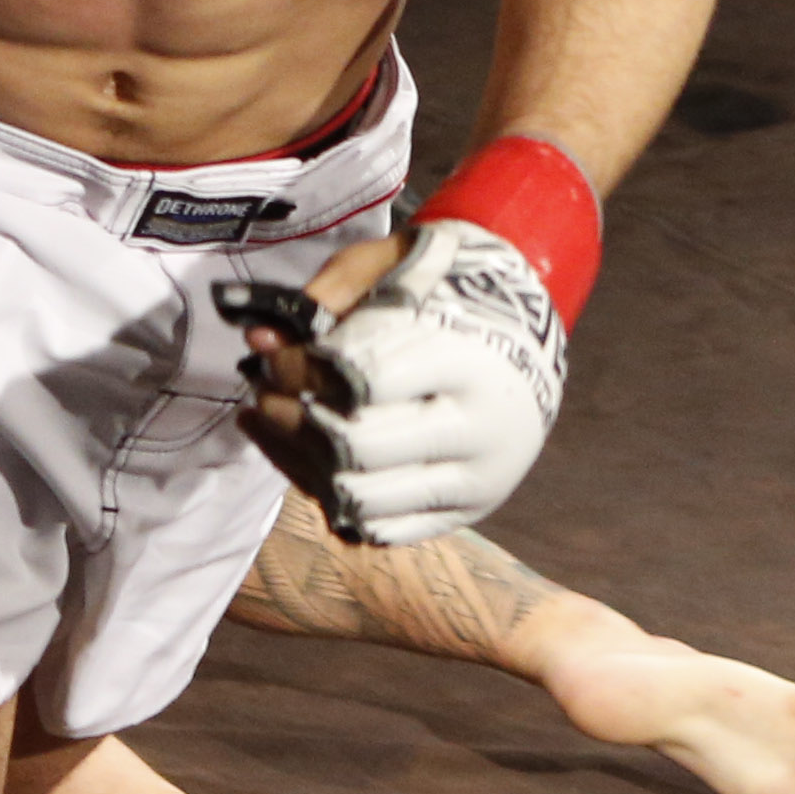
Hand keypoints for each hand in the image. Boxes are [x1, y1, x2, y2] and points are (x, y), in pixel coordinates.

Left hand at [248, 219, 567, 548]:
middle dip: (292, 419)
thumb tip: (260, 343)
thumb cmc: (452, 288)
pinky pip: (376, 529)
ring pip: (359, 499)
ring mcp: (476, 481)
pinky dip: (325, 496)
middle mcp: (480, 431)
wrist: (534, 332)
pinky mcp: (464, 513)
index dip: (301, 370)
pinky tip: (300, 455)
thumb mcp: (397, 264)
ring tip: (273, 419)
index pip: (364, 381)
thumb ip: (330, 295)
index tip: (273, 353)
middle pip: (357, 450)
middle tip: (264, 391)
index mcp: (471, 360)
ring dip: (299, 461)